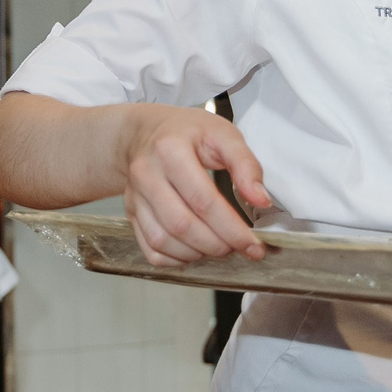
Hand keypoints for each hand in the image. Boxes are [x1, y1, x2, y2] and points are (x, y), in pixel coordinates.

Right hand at [117, 106, 270, 265]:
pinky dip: (176, 259)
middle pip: (181, 225)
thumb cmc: (187, 132)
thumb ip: (246, 165)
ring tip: (220, 247)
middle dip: (217, 245)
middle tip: (240, 247)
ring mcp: (135, 196)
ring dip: (197, 254)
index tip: (254, 244)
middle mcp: (146, 174)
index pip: (203, 200)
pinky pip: (150, 249)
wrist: (145, 132)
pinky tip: (195, 251)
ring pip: (162, 241)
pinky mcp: (131, 213)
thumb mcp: (223, 134)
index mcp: (170, 150)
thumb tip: (261, 200)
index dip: (232, 228)